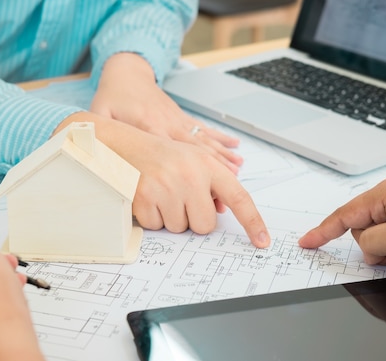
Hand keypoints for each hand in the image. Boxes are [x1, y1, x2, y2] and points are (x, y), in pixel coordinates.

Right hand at [55, 112, 270, 247]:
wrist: (123, 143)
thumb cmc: (161, 155)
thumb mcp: (193, 160)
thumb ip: (212, 184)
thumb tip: (223, 211)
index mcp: (208, 165)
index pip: (239, 198)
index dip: (253, 222)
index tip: (262, 241)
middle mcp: (190, 176)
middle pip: (205, 226)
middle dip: (193, 218)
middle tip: (179, 197)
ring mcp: (167, 188)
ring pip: (179, 228)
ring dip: (170, 216)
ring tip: (161, 192)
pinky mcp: (145, 199)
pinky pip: (157, 227)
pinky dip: (152, 217)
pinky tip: (148, 196)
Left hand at [90, 53, 243, 173]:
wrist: (128, 72)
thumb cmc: (113, 96)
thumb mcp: (101, 115)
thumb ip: (100, 134)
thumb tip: (94, 154)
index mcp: (148, 124)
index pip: (169, 152)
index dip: (186, 170)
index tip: (199, 186)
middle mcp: (168, 123)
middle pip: (194, 149)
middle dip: (212, 169)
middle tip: (228, 186)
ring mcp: (178, 120)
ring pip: (204, 141)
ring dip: (222, 157)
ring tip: (238, 172)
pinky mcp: (183, 118)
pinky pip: (205, 131)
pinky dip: (221, 141)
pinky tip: (236, 149)